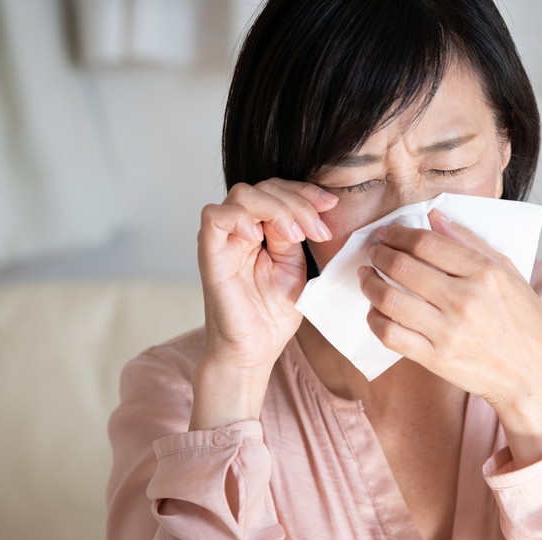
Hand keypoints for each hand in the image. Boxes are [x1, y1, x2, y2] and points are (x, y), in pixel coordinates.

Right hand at [192, 180, 335, 427]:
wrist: (254, 351)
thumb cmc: (272, 316)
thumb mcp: (295, 268)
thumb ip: (293, 236)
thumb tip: (299, 211)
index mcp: (262, 231)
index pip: (279, 191)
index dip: (305, 192)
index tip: (331, 204)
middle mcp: (240, 230)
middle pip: (263, 187)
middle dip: (298, 201)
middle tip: (318, 229)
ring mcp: (224, 240)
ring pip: (242, 194)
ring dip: (276, 208)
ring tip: (295, 235)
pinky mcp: (210, 254)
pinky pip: (214, 217)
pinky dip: (239, 218)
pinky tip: (259, 236)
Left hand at [357, 209, 541, 463]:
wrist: (533, 376)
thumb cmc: (525, 323)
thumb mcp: (510, 273)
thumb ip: (471, 241)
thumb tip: (435, 216)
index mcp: (484, 273)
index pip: (426, 243)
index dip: (397, 234)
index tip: (386, 233)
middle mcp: (464, 300)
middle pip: (402, 267)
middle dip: (379, 254)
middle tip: (373, 251)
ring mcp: (448, 331)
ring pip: (389, 300)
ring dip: (369, 284)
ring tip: (366, 276)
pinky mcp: (435, 358)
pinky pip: (390, 334)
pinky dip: (374, 319)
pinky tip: (375, 311)